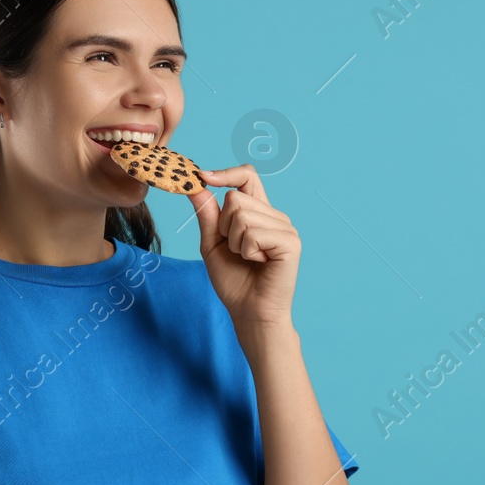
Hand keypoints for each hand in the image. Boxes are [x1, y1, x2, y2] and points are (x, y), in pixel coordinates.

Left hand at [186, 165, 298, 330]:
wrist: (249, 311)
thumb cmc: (234, 281)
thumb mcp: (212, 244)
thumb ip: (207, 214)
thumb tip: (195, 185)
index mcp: (259, 213)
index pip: (247, 176)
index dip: (225, 173)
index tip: (202, 176)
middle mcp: (275, 216)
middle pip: (236, 197)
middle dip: (224, 227)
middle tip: (237, 250)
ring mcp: (285, 228)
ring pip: (242, 215)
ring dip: (235, 242)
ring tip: (248, 258)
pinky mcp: (290, 242)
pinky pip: (253, 233)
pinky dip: (247, 251)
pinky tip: (259, 263)